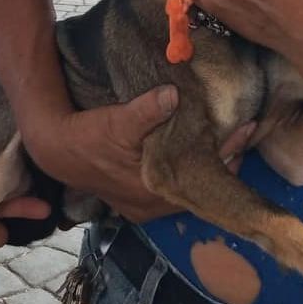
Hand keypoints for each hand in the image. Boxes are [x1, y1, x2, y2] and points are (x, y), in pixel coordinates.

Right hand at [24, 86, 257, 223]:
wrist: (56, 151)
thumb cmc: (89, 136)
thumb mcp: (118, 120)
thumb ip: (146, 110)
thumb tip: (172, 95)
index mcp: (157, 190)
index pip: (207, 176)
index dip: (229, 152)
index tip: (246, 130)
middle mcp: (156, 206)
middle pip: (201, 186)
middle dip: (221, 161)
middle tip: (241, 134)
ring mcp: (147, 208)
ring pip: (188, 190)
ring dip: (204, 168)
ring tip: (224, 143)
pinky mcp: (137, 203)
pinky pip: (173, 192)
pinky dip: (186, 175)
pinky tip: (194, 157)